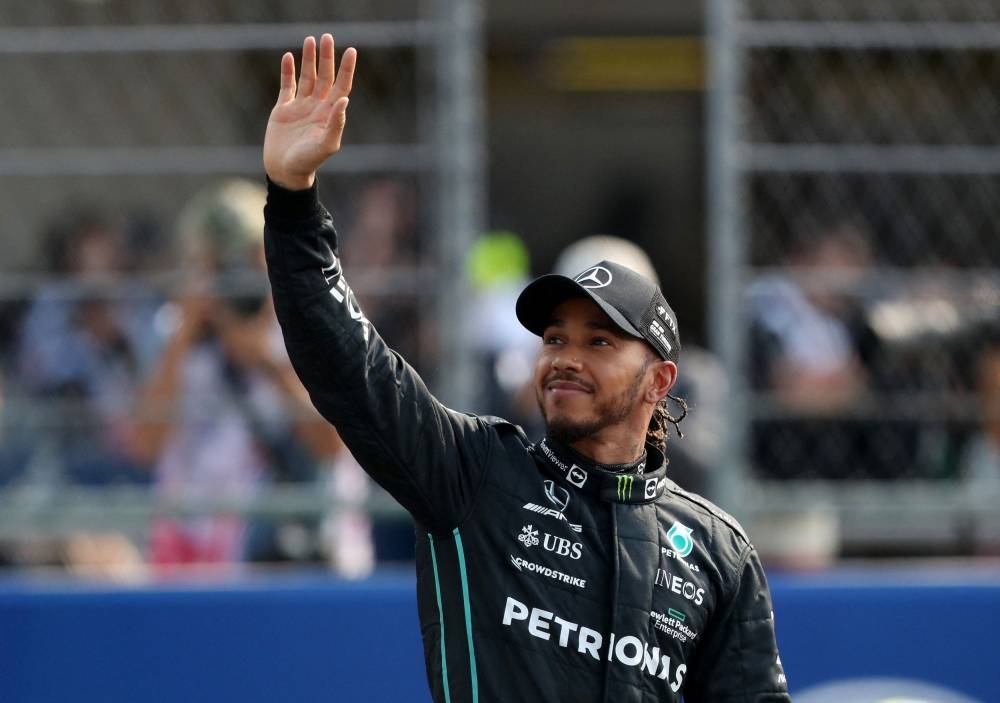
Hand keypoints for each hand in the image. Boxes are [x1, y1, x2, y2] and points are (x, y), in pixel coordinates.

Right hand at [263, 34, 356, 189]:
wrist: (285, 171)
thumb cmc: (308, 161)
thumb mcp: (326, 144)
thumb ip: (336, 123)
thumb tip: (344, 100)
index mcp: (330, 114)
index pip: (341, 86)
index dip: (346, 69)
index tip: (351, 51)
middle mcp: (317, 108)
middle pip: (325, 77)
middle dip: (326, 58)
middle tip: (327, 37)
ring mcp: (301, 107)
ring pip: (307, 77)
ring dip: (308, 59)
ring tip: (309, 40)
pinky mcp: (283, 110)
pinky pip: (287, 86)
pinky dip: (287, 71)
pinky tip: (288, 57)